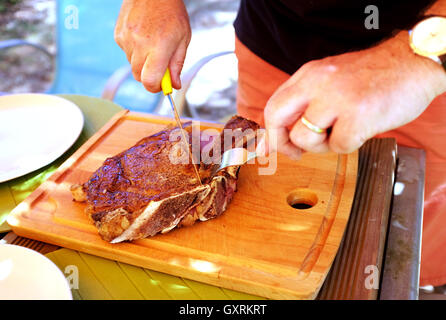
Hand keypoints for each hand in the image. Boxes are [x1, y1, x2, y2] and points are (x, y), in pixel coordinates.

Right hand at [114, 0, 190, 91]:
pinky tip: (143, 36)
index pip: (149, 81)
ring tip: (152, 43)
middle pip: (139, 77)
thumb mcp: (183, 39)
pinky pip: (125, 53)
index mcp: (159, 47)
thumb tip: (174, 85)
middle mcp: (140, 45)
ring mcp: (126, 39)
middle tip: (160, 63)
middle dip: (149, 75)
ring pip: (132, 65)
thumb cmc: (171, 12)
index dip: (155, 88)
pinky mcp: (118, 35)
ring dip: (142, 61)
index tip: (161, 85)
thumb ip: (177, 64)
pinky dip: (134, 50)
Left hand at [264, 32, 445, 158]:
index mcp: (308, 74)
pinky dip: (349, 145)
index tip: (272, 149)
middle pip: (276, 118)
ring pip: (305, 139)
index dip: (270, 133)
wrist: (413, 64)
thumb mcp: (330, 80)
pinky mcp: (358, 115)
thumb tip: (275, 139)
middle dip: (282, 143)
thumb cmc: (372, 78)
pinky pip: (338, 146)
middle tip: (296, 153)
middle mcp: (317, 82)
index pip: (273, 106)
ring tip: (342, 132)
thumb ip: (304, 105)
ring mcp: (336, 98)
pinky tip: (361, 129)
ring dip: (322, 146)